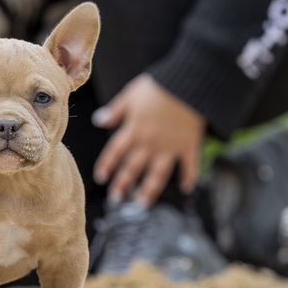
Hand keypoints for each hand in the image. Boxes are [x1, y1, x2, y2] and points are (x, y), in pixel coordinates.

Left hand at [92, 74, 204, 206]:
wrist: (190, 84)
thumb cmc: (158, 87)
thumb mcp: (131, 95)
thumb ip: (115, 110)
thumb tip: (98, 121)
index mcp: (134, 130)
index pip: (116, 152)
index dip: (107, 165)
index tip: (101, 178)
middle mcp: (150, 143)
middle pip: (133, 168)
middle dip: (123, 184)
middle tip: (115, 199)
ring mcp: (170, 147)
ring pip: (158, 174)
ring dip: (149, 191)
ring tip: (142, 204)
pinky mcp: (189, 145)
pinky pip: (189, 166)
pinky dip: (189, 177)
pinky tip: (187, 189)